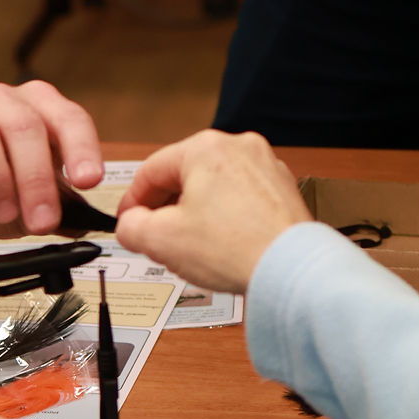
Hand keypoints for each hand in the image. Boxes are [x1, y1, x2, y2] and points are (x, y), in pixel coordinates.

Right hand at [0, 81, 102, 235]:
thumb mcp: (35, 192)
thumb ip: (62, 206)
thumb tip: (85, 226)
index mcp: (36, 107)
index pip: (67, 117)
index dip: (81, 147)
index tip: (88, 181)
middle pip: (23, 125)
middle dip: (37, 177)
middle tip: (43, 220)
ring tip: (4, 213)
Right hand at [115, 129, 310, 293]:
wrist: (290, 270)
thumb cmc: (236, 249)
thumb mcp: (160, 240)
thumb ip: (131, 227)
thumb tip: (130, 224)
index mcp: (205, 148)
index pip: (152, 170)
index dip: (132, 200)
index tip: (128, 220)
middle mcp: (238, 147)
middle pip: (185, 176)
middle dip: (167, 208)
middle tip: (156, 237)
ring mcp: (265, 166)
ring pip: (215, 187)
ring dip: (197, 213)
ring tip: (192, 246)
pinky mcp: (282, 189)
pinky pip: (242, 199)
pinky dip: (227, 217)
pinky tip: (223, 245)